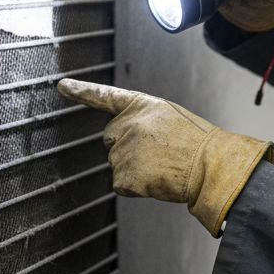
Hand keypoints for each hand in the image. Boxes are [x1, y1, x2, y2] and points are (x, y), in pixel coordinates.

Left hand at [57, 79, 273, 236]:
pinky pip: (121, 185)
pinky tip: (157, 180)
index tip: (62, 86)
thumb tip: (123, 138)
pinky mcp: (125, 175)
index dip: (82, 91)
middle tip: (157, 154)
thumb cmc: (196, 143)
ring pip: (117, 165)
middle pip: (110, 141)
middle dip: (126, 149)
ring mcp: (124, 150)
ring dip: (135, 170)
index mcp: (141, 105)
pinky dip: (136, 188)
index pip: (105, 96)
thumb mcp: (170, 117)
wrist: (211, 166)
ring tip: (163, 166)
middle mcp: (127, 124)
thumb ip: (143, 121)